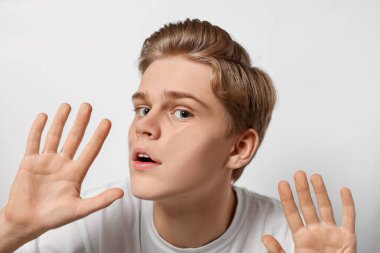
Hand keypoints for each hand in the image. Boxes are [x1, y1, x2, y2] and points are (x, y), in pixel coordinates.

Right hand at [2, 103, 123, 237]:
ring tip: (67, 106)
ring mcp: (46, 161)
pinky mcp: (30, 162)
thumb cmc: (53, 218)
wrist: (26, 222)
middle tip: (88, 106)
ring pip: (55, 136)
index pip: (91, 150)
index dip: (99, 135)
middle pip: (74, 138)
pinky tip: (44, 116)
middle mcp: (63, 164)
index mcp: (76, 173)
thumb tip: (121, 193)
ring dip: (61, 121)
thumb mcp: (80, 210)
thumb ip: (100, 201)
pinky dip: (38, 129)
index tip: (107, 121)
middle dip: (81, 122)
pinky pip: (34, 142)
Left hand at [262, 170, 355, 252]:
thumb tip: (264, 238)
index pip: (292, 213)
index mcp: (302, 238)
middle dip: (302, 190)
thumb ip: (277, 251)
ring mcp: (331, 233)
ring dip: (321, 192)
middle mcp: (316, 232)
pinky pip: (349, 217)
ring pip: (326, 207)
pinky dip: (348, 203)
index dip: (287, 198)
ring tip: (314, 176)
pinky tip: (343, 190)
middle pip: (308, 206)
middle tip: (298, 174)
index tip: (282, 184)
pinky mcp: (348, 237)